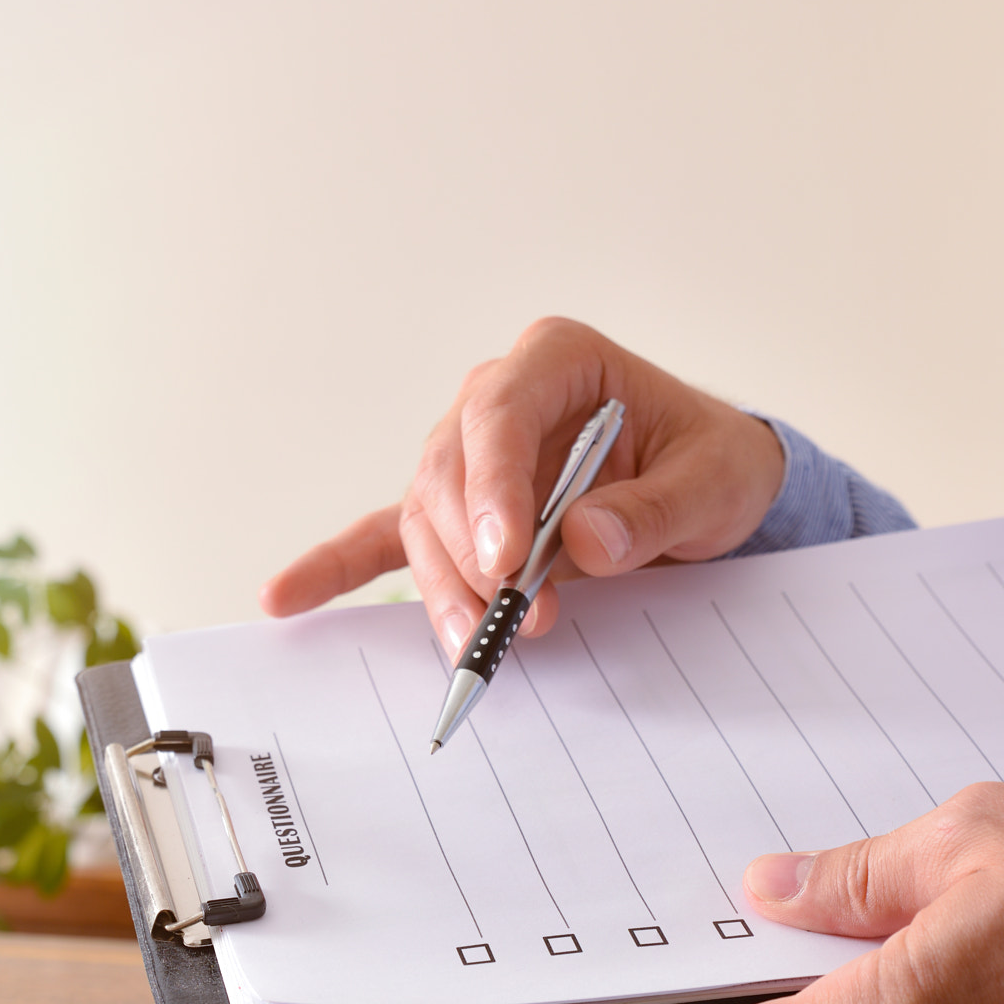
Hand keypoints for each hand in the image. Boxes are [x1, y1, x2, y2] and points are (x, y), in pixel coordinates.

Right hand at [258, 317, 785, 661]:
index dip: (492, 484)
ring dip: (443, 585)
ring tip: (476, 642)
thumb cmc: (710, 462)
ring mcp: (469, 458)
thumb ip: (658, 509)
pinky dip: (339, 568)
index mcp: (557, 361)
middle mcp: (498, 400)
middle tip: (508, 617)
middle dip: (468, 553)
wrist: (704, 481)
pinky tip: (287, 598)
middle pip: (448, 472)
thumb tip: (586, 539)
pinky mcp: (458, 512)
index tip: (508, 559)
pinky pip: (385, 538)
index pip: (498, 412)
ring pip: (421, 516)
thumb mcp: (716, 480)